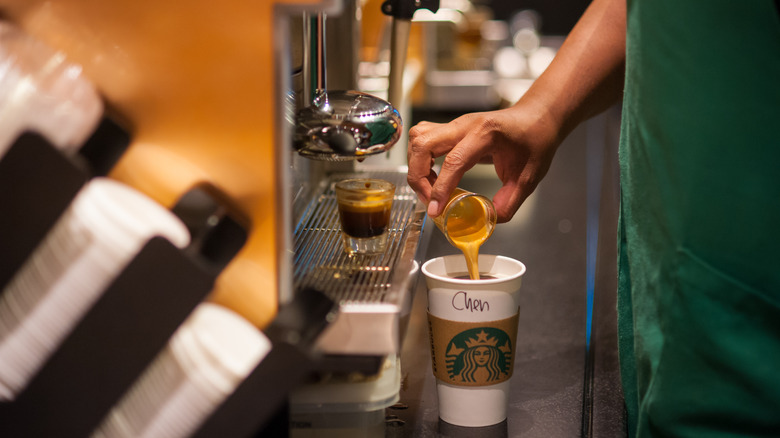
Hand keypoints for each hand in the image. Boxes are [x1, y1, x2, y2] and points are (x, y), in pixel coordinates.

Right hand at [407, 102, 562, 222]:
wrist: (536, 118)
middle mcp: (465, 124)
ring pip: (418, 138)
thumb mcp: (529, 177)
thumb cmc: (535, 140)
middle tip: (429, 200)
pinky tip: (434, 175)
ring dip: (417, 166)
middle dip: (418, 176)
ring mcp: (455, 124)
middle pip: (423, 144)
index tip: (435, 210)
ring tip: (431, 187)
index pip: (453, 161)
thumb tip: (488, 220)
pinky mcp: (451, 129)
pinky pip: (423, 138)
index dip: (440, 188)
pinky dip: (420, 159)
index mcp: (486, 133)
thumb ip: (509, 202)